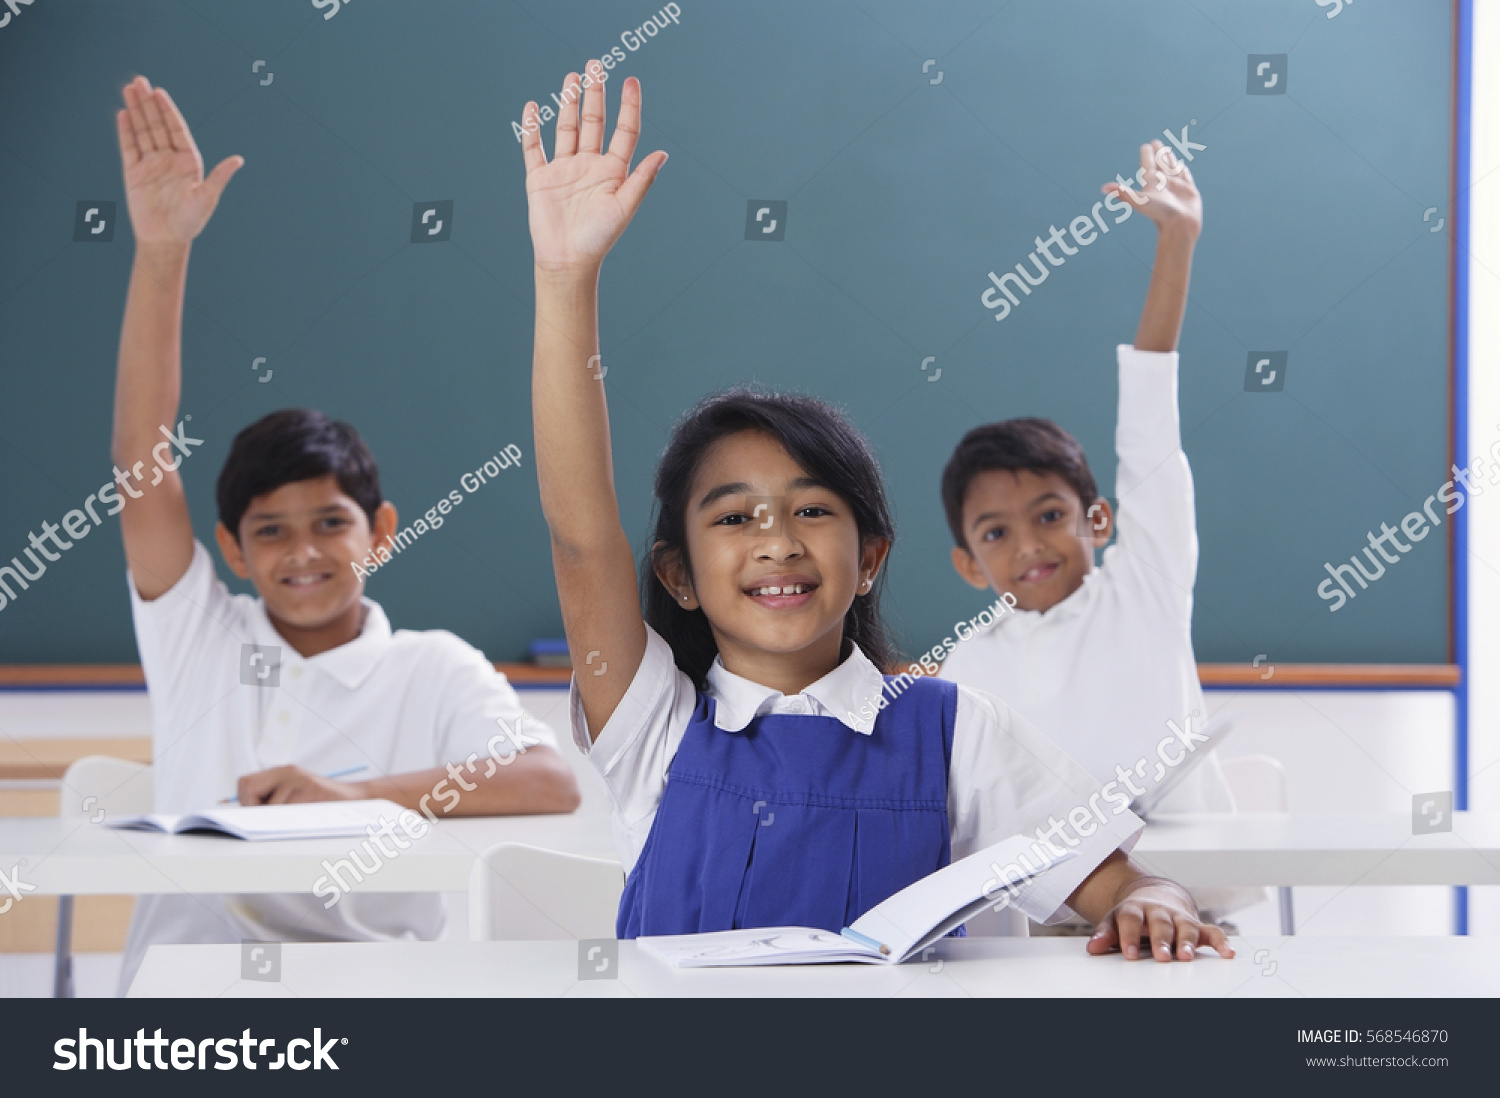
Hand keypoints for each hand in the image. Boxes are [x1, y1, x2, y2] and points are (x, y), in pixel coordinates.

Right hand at [117, 76, 242, 244]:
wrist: (165, 240)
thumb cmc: (190, 222)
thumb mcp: (207, 198)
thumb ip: (219, 177)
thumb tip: (239, 160)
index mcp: (189, 161)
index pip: (177, 129)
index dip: (168, 110)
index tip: (160, 92)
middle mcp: (170, 159)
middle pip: (158, 125)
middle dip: (148, 103)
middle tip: (140, 81)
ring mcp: (151, 164)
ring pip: (143, 131)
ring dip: (136, 110)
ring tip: (129, 89)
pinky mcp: (134, 172)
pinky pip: (129, 147)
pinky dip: (126, 131)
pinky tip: (123, 114)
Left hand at [236, 765, 365, 805]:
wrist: (353, 798)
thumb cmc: (321, 802)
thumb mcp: (295, 794)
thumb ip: (271, 798)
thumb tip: (245, 813)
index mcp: (281, 772)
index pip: (245, 783)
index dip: (245, 801)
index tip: (257, 813)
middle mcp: (287, 771)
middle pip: (248, 788)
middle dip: (252, 808)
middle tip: (268, 818)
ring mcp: (299, 779)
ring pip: (269, 805)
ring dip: (278, 818)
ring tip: (295, 817)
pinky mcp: (312, 790)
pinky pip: (288, 809)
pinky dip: (292, 819)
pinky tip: (305, 817)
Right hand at [520, 63, 667, 274]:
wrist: (567, 260)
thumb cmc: (599, 238)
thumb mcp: (624, 207)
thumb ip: (642, 179)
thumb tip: (663, 154)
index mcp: (613, 171)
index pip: (624, 131)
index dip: (628, 106)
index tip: (631, 81)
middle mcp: (589, 165)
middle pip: (593, 122)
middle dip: (594, 94)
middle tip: (595, 65)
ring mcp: (564, 170)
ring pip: (566, 128)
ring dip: (569, 103)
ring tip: (572, 78)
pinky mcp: (540, 178)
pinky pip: (534, 147)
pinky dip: (532, 128)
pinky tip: (535, 107)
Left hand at [1086, 879, 1234, 961]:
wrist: (1154, 896)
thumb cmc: (1133, 916)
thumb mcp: (1115, 921)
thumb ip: (1106, 934)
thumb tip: (1093, 948)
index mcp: (1136, 909)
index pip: (1131, 920)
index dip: (1129, 937)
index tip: (1128, 955)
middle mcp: (1159, 911)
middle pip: (1160, 924)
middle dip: (1161, 941)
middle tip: (1161, 957)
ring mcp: (1179, 917)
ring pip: (1186, 927)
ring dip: (1187, 942)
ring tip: (1186, 957)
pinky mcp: (1197, 925)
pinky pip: (1212, 932)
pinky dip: (1221, 941)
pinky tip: (1228, 953)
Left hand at [1102, 139, 1200, 241]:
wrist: (1180, 225)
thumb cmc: (1160, 213)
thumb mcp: (1139, 200)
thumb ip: (1122, 193)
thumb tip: (1103, 189)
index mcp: (1151, 183)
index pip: (1148, 165)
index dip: (1147, 155)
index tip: (1145, 146)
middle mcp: (1163, 183)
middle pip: (1160, 163)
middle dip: (1158, 153)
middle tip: (1155, 142)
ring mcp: (1176, 186)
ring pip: (1172, 167)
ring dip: (1169, 159)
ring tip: (1167, 150)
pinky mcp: (1189, 189)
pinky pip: (1184, 175)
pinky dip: (1182, 169)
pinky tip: (1181, 165)